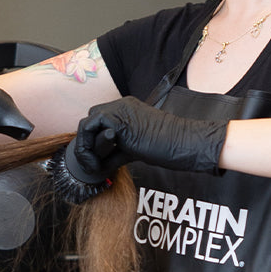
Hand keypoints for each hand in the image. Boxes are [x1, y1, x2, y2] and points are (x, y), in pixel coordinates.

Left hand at [73, 96, 227, 177]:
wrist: (184, 144)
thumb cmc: (168, 148)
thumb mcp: (135, 150)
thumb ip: (116, 153)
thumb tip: (99, 166)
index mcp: (127, 109)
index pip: (99, 120)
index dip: (94, 141)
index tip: (97, 161)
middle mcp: (121, 105)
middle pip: (91, 119)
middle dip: (87, 142)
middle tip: (94, 163)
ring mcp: (119, 109)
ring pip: (87, 123)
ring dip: (86, 146)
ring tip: (94, 166)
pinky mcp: (118, 119)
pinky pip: (90, 128)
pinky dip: (88, 147)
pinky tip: (97, 164)